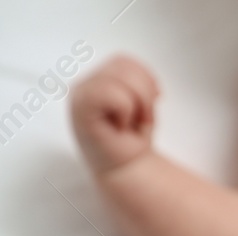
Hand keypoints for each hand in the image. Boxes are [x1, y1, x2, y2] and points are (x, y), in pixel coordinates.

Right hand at [71, 55, 159, 174]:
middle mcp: (86, 82)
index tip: (147, 106)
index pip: (125, 61)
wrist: (125, 167)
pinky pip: (112, 93)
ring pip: (121, 77)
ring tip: (130, 122)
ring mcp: (81, 93)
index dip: (145, 81)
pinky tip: (120, 125)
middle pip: (125, 67)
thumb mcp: (142, 103)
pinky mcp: (81, 106)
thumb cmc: (131, 137)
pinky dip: (125, 110)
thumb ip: (139, 82)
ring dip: (137, 104)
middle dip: (144, 95)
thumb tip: (151, 85)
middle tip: (139, 119)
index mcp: (99, 78)